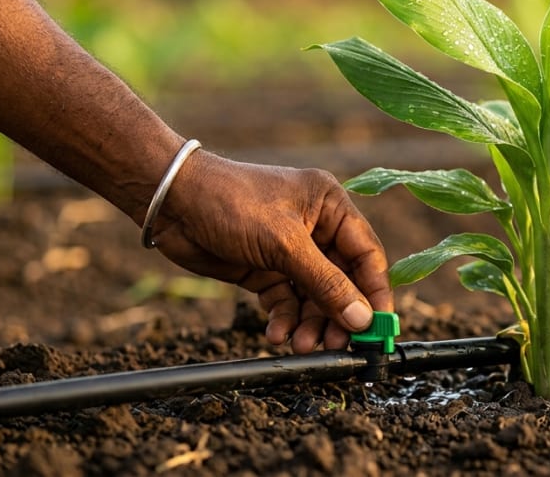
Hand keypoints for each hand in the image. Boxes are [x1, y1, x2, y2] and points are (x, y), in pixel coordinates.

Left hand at [145, 150, 393, 352]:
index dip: (375, 292)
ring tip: (301, 346)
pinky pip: (286, 301)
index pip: (367, 253)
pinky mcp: (265, 268)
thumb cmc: (231, 203)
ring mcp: (290, 250)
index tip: (378, 328)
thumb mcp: (284, 244)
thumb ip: (326, 283)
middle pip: (342, 280)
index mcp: (331, 207)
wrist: (171, 202)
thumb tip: (362, 318)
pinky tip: (276, 334)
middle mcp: (316, 227)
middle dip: (339, 314)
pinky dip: (284, 319)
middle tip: (337, 346)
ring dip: (310, 323)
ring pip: (314, 296)